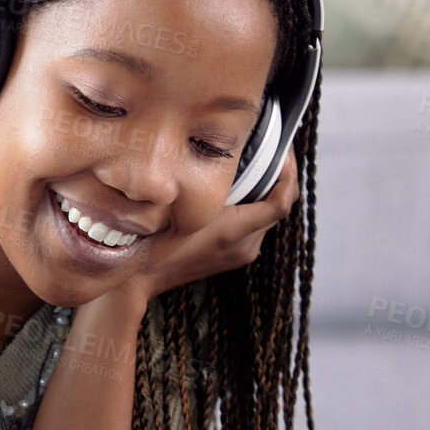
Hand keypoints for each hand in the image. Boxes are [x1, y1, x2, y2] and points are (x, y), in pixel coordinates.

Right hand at [123, 144, 298, 304]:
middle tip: (271, 154)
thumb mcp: (180, 204)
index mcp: (235, 233)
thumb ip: (210, 185)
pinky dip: (251, 208)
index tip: (285, 153)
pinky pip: (252, 227)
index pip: (281, 202)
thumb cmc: (154, 240)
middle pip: (276, 207)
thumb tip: (229, 156)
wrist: (140, 276)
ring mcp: (240, 254)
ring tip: (254, 169)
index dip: (289, 175)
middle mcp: (245, 246)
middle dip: (278, 180)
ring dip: (264, 194)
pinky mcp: (232, 257)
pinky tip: (234, 195)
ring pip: (265, 218)